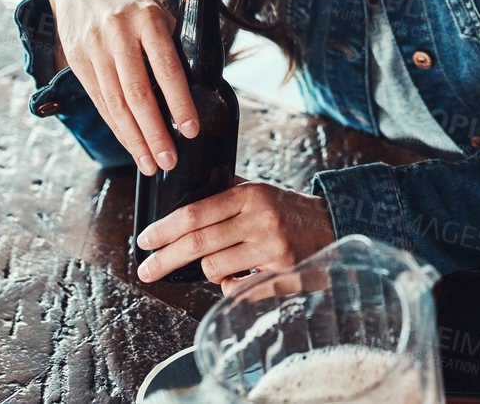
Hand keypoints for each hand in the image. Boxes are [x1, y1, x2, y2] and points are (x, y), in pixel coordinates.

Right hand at [49, 0, 198, 176]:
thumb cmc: (134, 4)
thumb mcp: (158, 12)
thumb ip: (172, 46)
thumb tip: (197, 89)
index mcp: (147, 19)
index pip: (166, 67)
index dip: (179, 101)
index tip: (190, 129)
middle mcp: (118, 34)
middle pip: (137, 93)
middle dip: (154, 132)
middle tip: (169, 160)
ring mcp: (94, 48)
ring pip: (115, 103)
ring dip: (135, 139)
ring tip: (151, 164)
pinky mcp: (78, 61)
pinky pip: (100, 101)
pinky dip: (117, 127)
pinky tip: (131, 145)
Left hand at [135, 178, 336, 285]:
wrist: (335, 225)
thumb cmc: (288, 210)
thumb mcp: (260, 190)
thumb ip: (225, 192)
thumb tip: (180, 196)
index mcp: (250, 195)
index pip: (195, 212)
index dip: (164, 229)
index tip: (144, 240)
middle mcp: (260, 220)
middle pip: (197, 243)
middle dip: (164, 259)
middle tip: (145, 270)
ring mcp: (272, 249)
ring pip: (214, 269)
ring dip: (207, 271)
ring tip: (218, 265)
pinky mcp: (282, 275)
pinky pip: (236, 288)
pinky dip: (228, 286)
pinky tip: (238, 276)